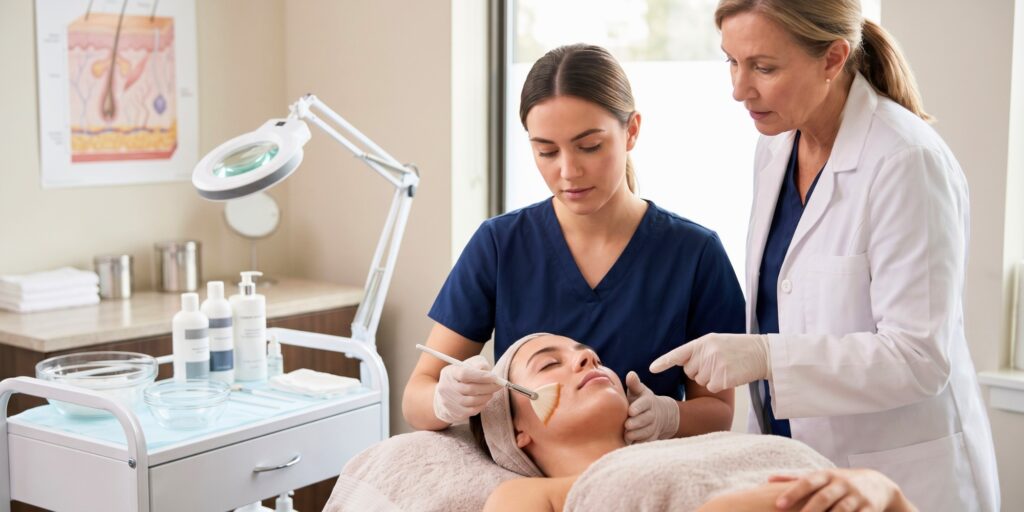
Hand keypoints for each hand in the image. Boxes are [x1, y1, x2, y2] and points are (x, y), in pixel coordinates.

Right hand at [433, 355, 503, 424]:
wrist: (447, 395)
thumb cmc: (463, 376)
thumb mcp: (469, 365)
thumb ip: (479, 365)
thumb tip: (488, 372)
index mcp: (449, 372)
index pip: (465, 374)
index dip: (481, 376)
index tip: (495, 377)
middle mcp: (446, 387)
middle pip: (470, 389)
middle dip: (488, 387)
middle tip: (499, 385)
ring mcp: (448, 401)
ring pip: (472, 401)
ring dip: (486, 396)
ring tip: (491, 392)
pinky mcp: (455, 413)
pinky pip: (472, 410)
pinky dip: (482, 405)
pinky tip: (484, 399)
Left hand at [623, 371, 679, 442]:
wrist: (658, 415)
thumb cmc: (640, 400)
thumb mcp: (638, 391)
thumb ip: (634, 384)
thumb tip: (631, 374)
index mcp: (648, 401)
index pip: (644, 403)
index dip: (638, 407)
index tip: (630, 411)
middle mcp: (652, 414)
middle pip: (645, 419)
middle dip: (636, 423)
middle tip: (626, 425)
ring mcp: (653, 427)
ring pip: (646, 432)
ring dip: (636, 434)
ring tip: (626, 435)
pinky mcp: (651, 437)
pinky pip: (646, 442)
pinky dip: (638, 443)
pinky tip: (629, 443)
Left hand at [649, 333, 770, 392]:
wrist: (761, 353)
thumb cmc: (737, 348)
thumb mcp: (716, 342)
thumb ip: (699, 351)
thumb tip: (684, 364)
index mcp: (703, 342)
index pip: (678, 353)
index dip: (664, 362)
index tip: (651, 368)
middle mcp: (706, 352)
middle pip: (689, 372)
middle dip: (700, 371)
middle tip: (717, 363)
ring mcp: (715, 365)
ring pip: (700, 381)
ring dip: (710, 379)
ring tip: (725, 367)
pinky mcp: (723, 378)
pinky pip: (711, 388)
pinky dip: (719, 385)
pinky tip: (730, 376)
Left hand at [769, 468, 906, 511]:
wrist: (878, 484)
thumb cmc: (839, 482)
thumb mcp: (821, 476)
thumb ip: (796, 478)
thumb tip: (768, 479)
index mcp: (826, 475)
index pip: (807, 482)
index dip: (793, 493)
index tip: (778, 505)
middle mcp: (842, 484)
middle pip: (823, 497)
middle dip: (809, 510)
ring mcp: (857, 497)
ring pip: (841, 510)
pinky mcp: (870, 509)